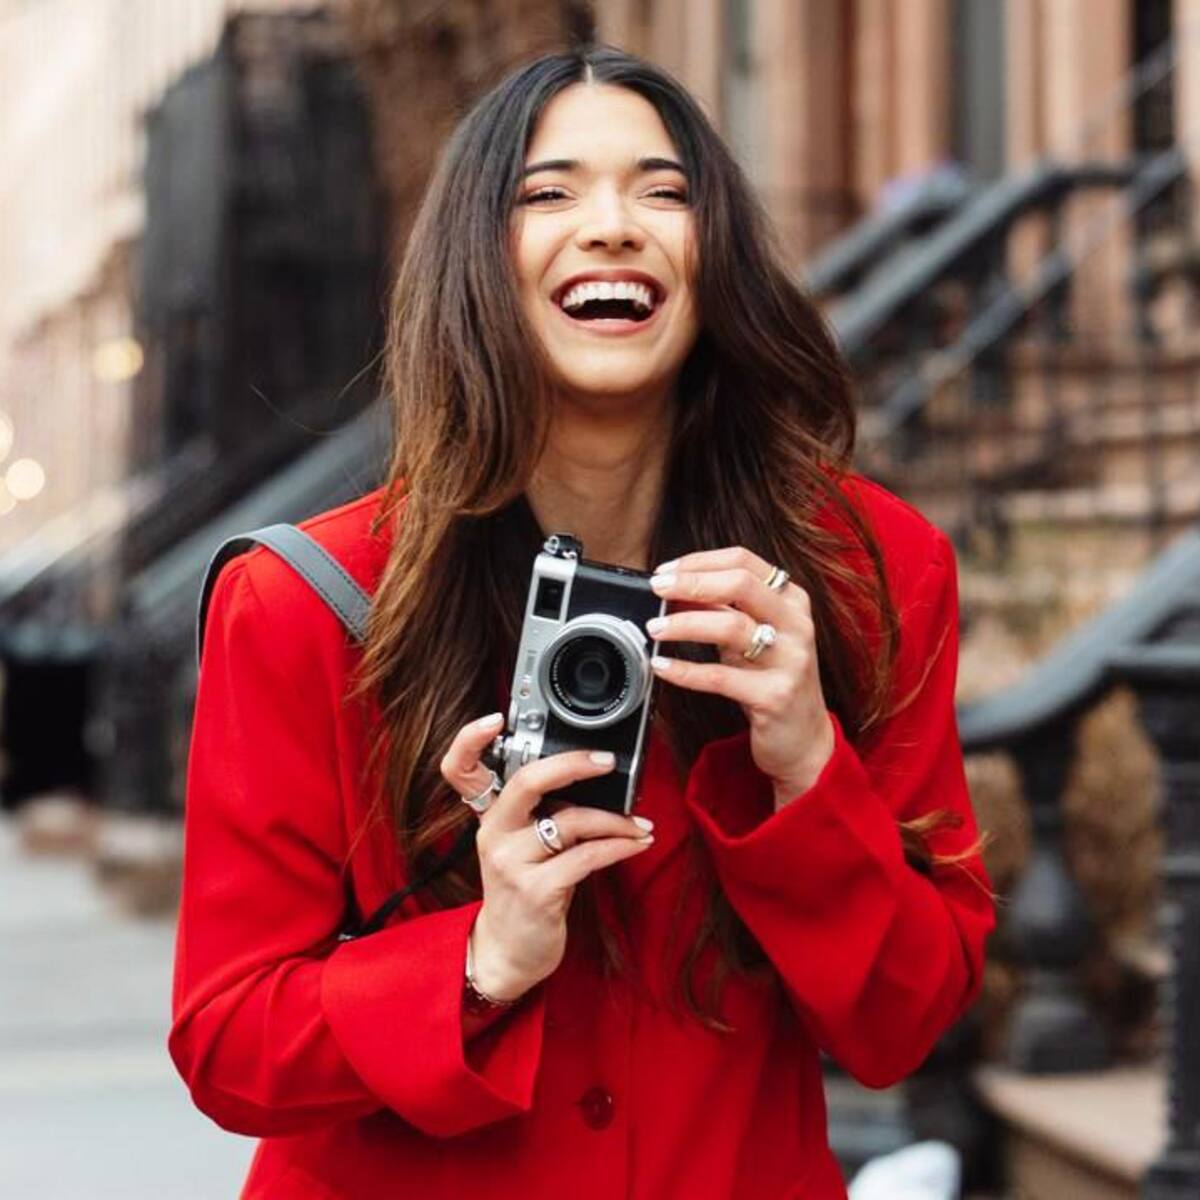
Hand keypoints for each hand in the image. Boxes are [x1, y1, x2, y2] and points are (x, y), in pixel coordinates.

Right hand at [440, 714, 654, 999]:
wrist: (509, 954)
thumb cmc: (524, 890)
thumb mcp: (520, 846)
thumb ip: (542, 812)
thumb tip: (591, 779)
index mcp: (489, 818)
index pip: (460, 771)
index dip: (470, 740)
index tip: (495, 719)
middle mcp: (493, 835)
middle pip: (525, 783)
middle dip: (572, 764)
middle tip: (606, 762)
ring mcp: (511, 864)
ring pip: (571, 822)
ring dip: (615, 821)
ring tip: (638, 824)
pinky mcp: (537, 892)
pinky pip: (587, 857)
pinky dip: (620, 846)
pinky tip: (637, 843)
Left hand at [645, 547, 834, 806]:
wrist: (804, 739)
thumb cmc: (772, 680)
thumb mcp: (752, 637)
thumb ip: (723, 609)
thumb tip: (678, 586)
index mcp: (792, 600)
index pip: (743, 561)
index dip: (699, 561)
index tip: (666, 569)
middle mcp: (797, 624)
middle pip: (740, 584)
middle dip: (691, 582)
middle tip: (656, 588)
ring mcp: (790, 660)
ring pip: (731, 626)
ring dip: (685, 623)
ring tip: (655, 628)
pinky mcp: (775, 696)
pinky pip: (722, 677)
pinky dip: (686, 670)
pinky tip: (662, 665)